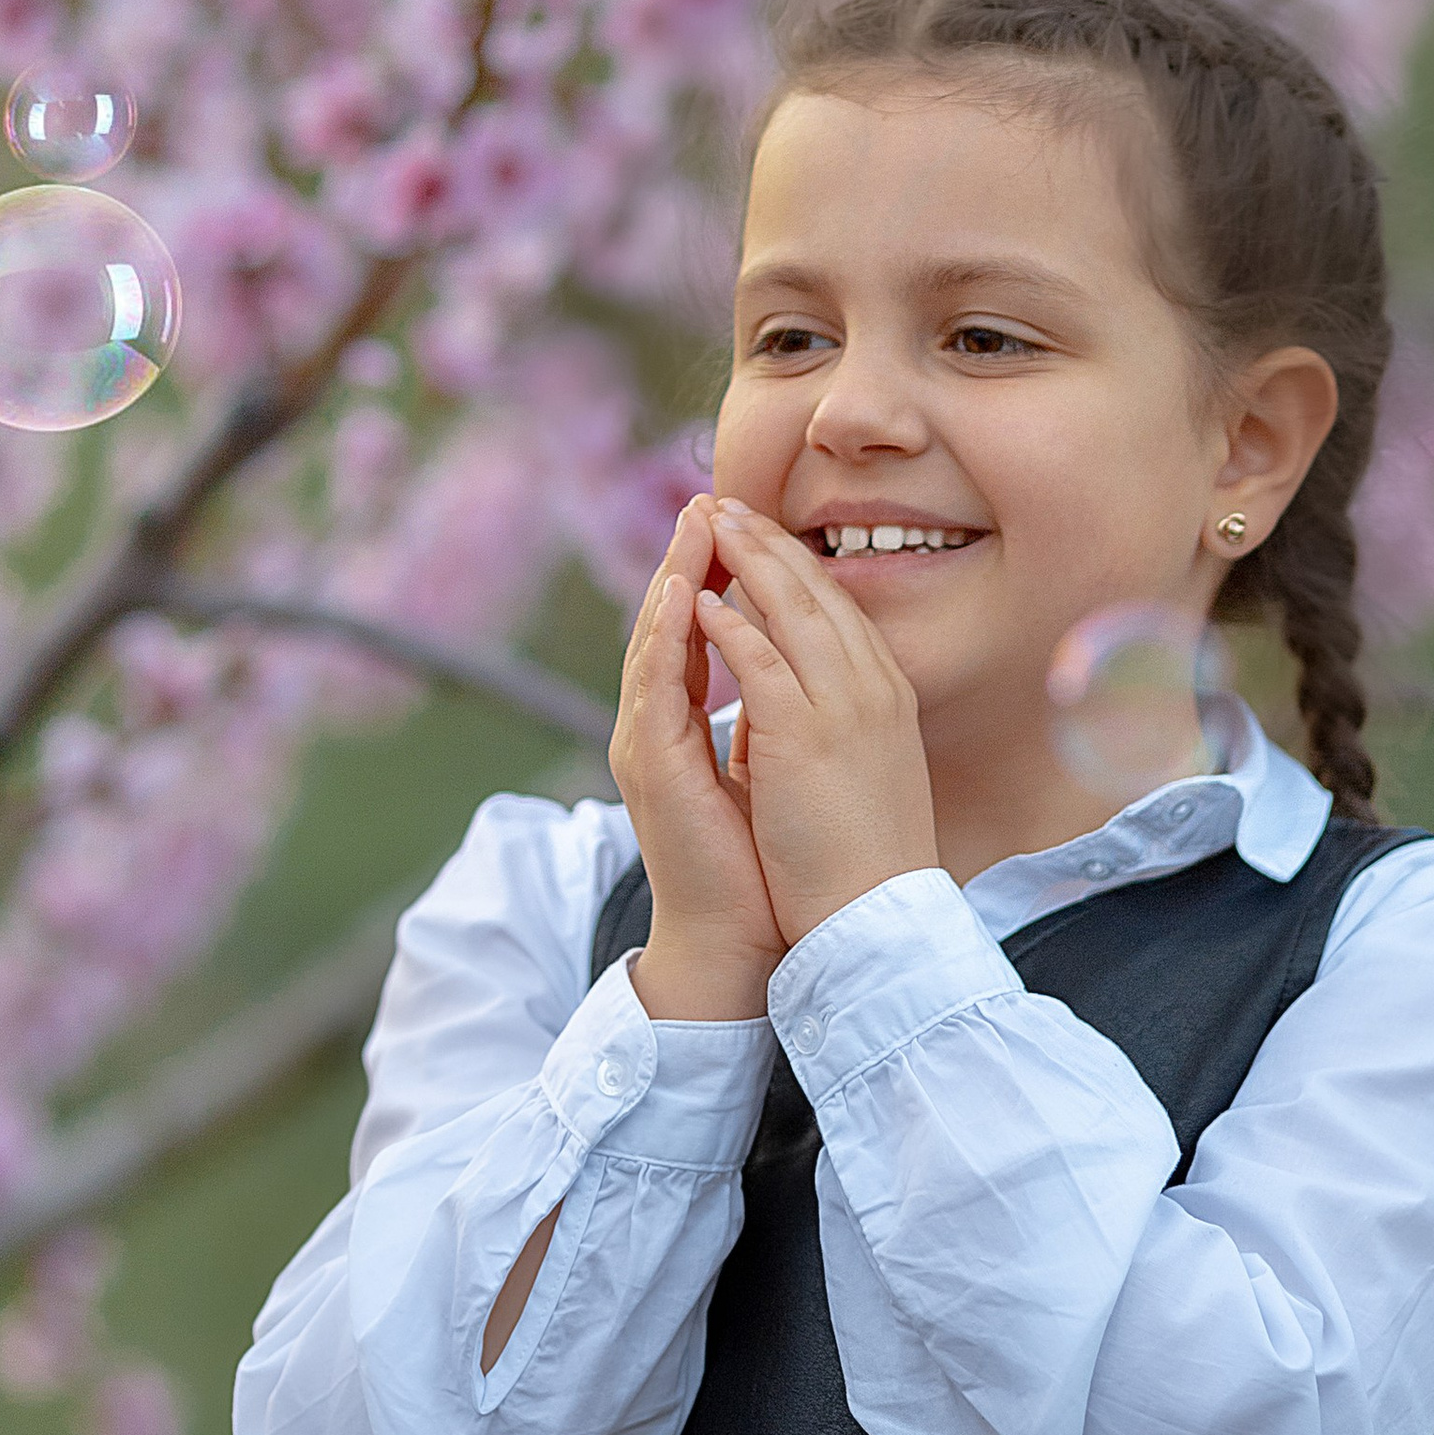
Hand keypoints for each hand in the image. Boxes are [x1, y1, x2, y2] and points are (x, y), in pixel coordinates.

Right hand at [609, 499, 783, 1019]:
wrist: (748, 937)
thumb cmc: (767, 859)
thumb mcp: (771, 764)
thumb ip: (763, 713)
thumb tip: (784, 667)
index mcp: (689, 724)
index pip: (699, 630)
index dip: (715, 573)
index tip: (739, 521)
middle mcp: (660, 727)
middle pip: (670, 622)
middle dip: (689, 558)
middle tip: (709, 497)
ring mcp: (649, 746)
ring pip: (654, 643)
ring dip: (671, 579)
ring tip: (693, 525)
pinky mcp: (651, 769)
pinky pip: (653, 687)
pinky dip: (664, 637)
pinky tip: (678, 596)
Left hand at [693, 501, 939, 945]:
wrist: (876, 916)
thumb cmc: (866, 855)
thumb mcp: (861, 766)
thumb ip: (836, 719)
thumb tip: (799, 694)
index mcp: (887, 694)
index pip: (838, 608)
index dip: (795, 566)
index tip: (760, 535)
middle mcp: (872, 687)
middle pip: (817, 592)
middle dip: (767, 544)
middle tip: (726, 507)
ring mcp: (843, 706)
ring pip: (791, 610)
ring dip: (745, 562)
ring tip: (707, 528)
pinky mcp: (805, 733)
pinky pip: (760, 659)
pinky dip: (730, 623)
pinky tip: (700, 599)